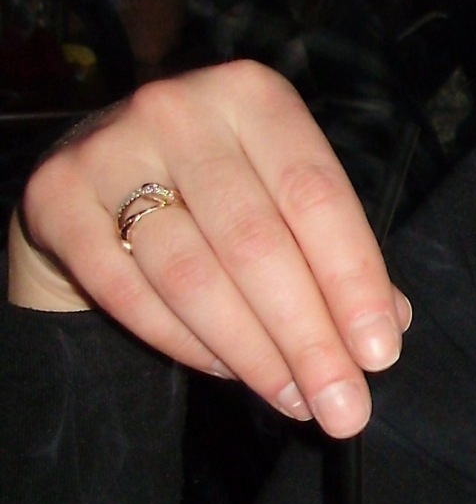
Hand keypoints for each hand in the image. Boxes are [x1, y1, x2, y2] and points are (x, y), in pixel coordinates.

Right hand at [7, 61, 409, 436]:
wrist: (92, 183)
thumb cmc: (212, 193)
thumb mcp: (279, 197)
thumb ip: (334, 252)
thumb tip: (391, 323)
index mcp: (252, 96)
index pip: (316, 196)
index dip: (353, 280)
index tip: (381, 354)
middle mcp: (179, 108)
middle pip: (257, 243)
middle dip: (309, 338)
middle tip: (344, 407)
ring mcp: (109, 149)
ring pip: (194, 276)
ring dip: (254, 354)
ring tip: (298, 401)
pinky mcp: (56, 198)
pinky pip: (131, 293)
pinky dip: (187, 344)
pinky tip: (232, 374)